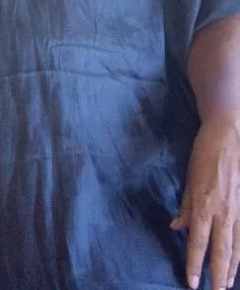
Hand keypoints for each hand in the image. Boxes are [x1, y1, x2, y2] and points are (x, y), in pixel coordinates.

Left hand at [171, 111, 239, 289]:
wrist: (228, 135)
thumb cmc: (204, 153)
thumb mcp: (188, 178)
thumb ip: (185, 206)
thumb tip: (177, 227)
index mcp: (203, 205)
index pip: (197, 243)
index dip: (194, 264)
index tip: (191, 283)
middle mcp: (221, 212)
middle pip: (220, 252)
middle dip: (217, 276)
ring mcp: (237, 210)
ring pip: (236, 247)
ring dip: (231, 268)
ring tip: (226, 285)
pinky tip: (238, 263)